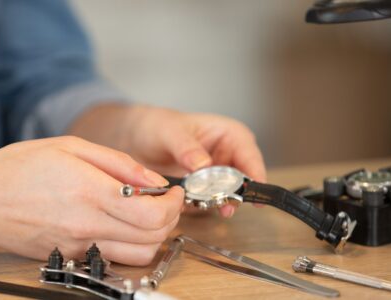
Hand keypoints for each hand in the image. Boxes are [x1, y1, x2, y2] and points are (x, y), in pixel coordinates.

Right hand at [0, 137, 183, 265]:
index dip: (174, 205)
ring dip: (154, 236)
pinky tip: (120, 223)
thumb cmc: (18, 166)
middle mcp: (87, 227)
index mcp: (91, 193)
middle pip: (153, 239)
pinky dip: (130, 245)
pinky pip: (114, 258)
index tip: (174, 193)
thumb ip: (120, 164)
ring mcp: (78, 247)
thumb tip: (155, 181)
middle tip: (164, 201)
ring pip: (139, 256)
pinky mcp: (70, 256)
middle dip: (170, 219)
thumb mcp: (72, 147)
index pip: (153, 214)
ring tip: (145, 213)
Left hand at [70, 104, 265, 216]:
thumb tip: (204, 164)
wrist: (136, 139)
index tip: (252, 193)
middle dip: (236, 194)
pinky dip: (202, 207)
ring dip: (219, 203)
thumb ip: (186, 147)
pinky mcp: (203, 192)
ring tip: (210, 207)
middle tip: (226, 205)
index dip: (254, 175)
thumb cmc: (157, 125)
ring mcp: (216, 176)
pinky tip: (191, 206)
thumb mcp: (170, 132)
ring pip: (228, 195)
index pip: (250, 156)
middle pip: (243, 180)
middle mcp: (228, 156)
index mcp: (229, 135)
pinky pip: (208, 204)